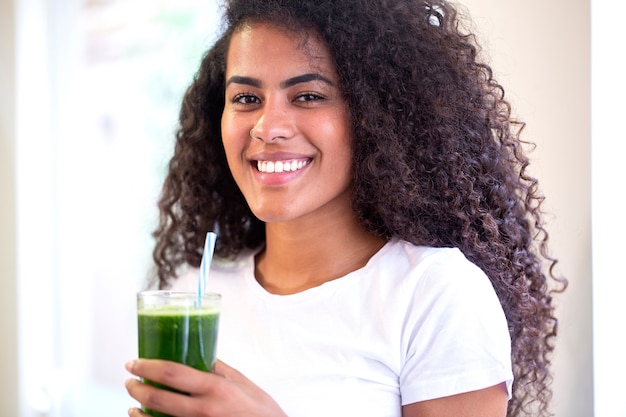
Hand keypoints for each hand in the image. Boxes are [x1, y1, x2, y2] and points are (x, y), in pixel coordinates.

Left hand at [125, 359, 287, 416]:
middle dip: (137, 388)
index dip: (148, 367)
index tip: (136, 362)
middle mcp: (204, 410)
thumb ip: (219, 369)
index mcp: (216, 388)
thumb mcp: (243, 382)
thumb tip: (200, 356)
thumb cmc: (261, 412)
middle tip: (131, 380)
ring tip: (134, 401)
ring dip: (139, 409)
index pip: (172, 373)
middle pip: (158, 399)